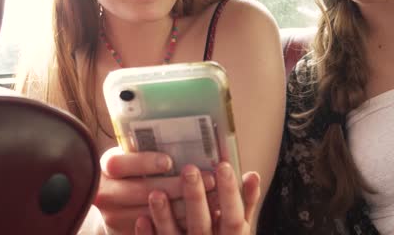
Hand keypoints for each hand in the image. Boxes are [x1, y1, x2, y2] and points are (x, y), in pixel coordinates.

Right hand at [95, 147, 215, 234]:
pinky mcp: (127, 234)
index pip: (119, 163)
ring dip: (186, 206)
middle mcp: (106, 194)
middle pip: (140, 191)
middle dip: (177, 185)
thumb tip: (191, 136)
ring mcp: (115, 219)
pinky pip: (159, 231)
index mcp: (106, 169)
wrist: (119, 207)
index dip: (143, 162)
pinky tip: (207, 215)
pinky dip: (184, 222)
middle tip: (209, 178)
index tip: (169, 161)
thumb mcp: (135, 159)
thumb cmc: (135, 173)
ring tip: (215, 197)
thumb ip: (151, 149)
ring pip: (153, 215)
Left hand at [136, 162, 261, 234]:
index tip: (223, 165)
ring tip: (156, 192)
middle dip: (195, 197)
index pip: (233, 217)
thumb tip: (252, 175)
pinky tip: (141, 218)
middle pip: (202, 224)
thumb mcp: (240, 228)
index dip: (229, 193)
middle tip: (188, 170)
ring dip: (164, 215)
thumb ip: (246, 203)